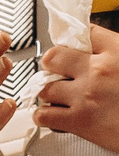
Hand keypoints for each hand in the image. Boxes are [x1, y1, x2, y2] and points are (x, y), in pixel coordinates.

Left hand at [35, 25, 118, 152]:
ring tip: (58, 95)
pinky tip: (54, 114)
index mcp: (117, 51)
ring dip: (49, 92)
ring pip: (45, 87)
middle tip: (58, 71)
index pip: (85, 34)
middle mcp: (98, 70)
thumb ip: (117, 55)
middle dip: (53, 64)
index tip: (75, 48)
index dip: (77, 41)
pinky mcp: (78, 120)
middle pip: (54, 57)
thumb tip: (104, 54)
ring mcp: (85, 95)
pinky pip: (44, 115)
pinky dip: (44, 115)